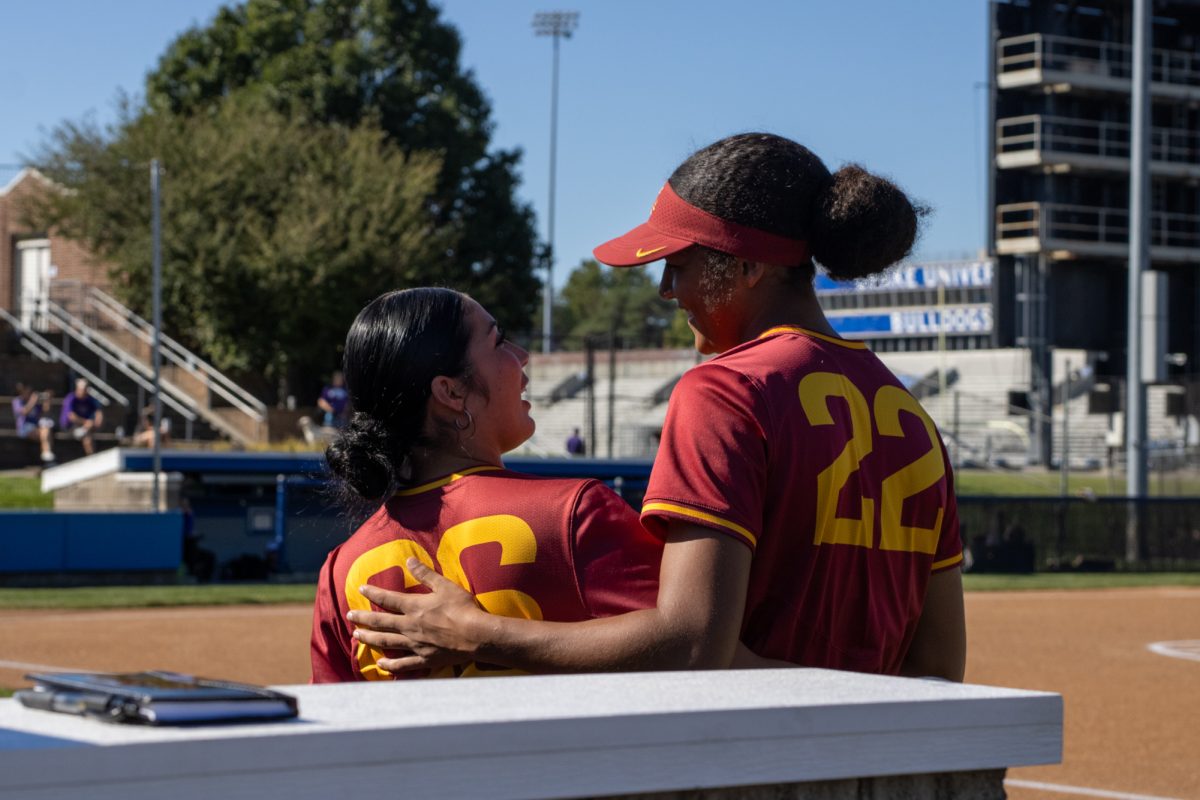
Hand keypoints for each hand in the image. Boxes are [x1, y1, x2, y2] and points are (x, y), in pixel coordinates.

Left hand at [348, 558, 484, 673]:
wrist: (475, 635)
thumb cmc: (462, 608)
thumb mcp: (445, 586)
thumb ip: (425, 574)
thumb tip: (409, 560)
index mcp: (414, 607)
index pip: (387, 599)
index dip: (373, 593)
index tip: (361, 589)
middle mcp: (409, 626)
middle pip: (380, 622)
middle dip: (363, 618)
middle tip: (350, 616)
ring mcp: (415, 644)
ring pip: (386, 642)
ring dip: (370, 638)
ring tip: (357, 637)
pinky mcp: (424, 659)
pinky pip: (402, 664)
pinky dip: (390, 665)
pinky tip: (380, 665)